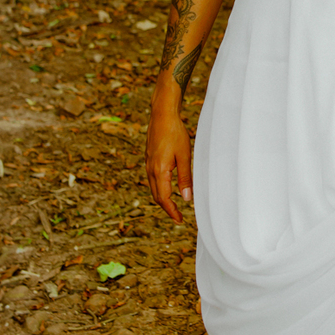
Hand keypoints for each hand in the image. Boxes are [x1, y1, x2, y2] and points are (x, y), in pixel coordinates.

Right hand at [146, 108, 192, 224]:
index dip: (171, 211)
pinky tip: (168, 188)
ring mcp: (148, 164)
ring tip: (174, 206)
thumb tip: (187, 199)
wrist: (162, 115)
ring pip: (154, 188)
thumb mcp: (184, 156)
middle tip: (178, 217)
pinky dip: (160, 189)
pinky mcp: (149, 159)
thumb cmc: (175, 133)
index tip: (179, 220)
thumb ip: (185, 178)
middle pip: (157, 196)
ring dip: (163, 199)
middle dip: (167, 208)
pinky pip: (153, 179)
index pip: (164, 198)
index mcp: (159, 170)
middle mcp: (151, 169)